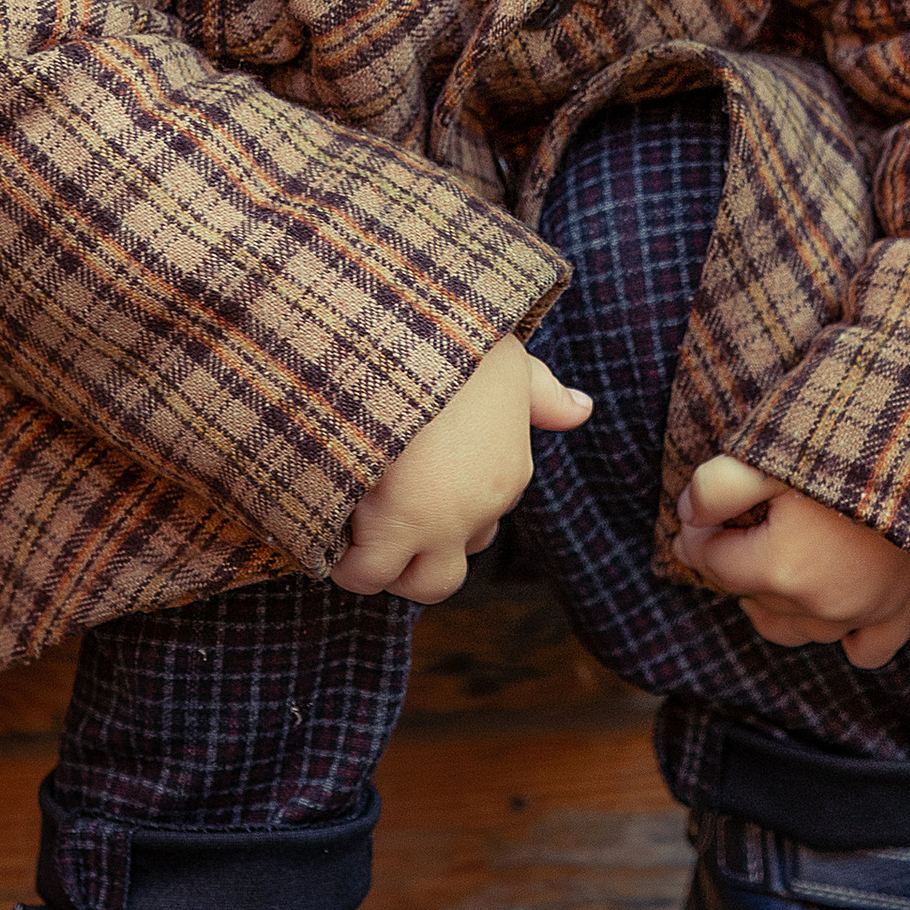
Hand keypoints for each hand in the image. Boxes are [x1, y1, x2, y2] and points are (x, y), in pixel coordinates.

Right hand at [332, 332, 591, 605]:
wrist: (408, 326)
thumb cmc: (453, 333)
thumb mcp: (509, 359)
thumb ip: (542, 391)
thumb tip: (584, 410)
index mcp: (509, 472)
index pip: (480, 526)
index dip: (440, 513)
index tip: (409, 481)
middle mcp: (484, 507)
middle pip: (454, 567)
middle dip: (420, 555)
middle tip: (380, 515)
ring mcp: (443, 523)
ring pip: (419, 582)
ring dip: (384, 564)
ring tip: (351, 524)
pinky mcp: (395, 525)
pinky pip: (366, 572)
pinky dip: (343, 560)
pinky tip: (325, 525)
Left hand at [674, 457, 909, 667]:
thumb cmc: (856, 443)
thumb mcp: (773, 449)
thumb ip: (718, 485)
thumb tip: (687, 514)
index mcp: (781, 568)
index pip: (711, 561)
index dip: (696, 532)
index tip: (697, 509)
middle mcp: (818, 606)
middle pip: (747, 594)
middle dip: (733, 559)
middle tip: (737, 517)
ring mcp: (862, 615)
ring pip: (792, 629)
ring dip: (772, 599)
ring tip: (772, 555)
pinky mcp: (899, 612)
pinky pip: (862, 649)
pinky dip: (840, 632)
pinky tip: (828, 602)